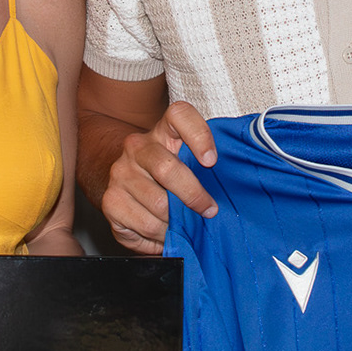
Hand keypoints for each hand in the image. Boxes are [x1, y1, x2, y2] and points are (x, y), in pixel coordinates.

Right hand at [99, 100, 218, 253]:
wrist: (126, 182)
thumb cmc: (169, 174)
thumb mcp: (188, 161)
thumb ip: (207, 163)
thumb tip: (241, 180)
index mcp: (164, 130)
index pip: (180, 115)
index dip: (199, 136)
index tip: (212, 161)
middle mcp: (138, 147)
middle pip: (167, 168)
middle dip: (194, 195)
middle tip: (209, 210)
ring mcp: (121, 173)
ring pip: (158, 204)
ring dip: (178, 221)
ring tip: (184, 224)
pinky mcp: (110, 200)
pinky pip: (144, 224)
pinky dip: (161, 234)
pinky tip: (165, 230)